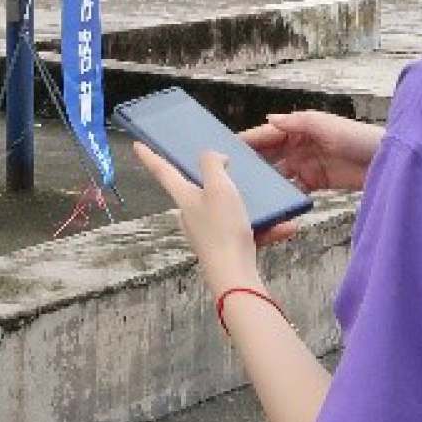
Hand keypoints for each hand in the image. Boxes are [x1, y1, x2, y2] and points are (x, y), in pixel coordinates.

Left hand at [132, 142, 264, 294]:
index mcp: (184, 196)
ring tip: (273, 204)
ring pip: (228, 210)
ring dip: (250, 207)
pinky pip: (243, 229)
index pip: (163, 170)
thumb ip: (213, 164)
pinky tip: (285, 227)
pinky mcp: (223, 247)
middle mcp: (191, 214)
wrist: (233, 277)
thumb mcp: (219, 188)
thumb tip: (214, 158)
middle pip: (197, 189)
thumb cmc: (223, 229)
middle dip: (214, 180)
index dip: (150, 155)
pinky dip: (263, 227)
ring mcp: (206, 232)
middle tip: (227, 168)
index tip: (136, 144)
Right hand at [239, 111, 382, 193]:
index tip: (228, 149)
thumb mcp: (327, 125)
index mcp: (300, 127)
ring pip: (279, 173)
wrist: (387, 162)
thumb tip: (269, 119)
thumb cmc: (358, 138)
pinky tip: (273, 202)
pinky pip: (295, 188)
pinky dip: (284, 194)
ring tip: (247, 191)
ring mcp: (308, 164)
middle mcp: (300, 145)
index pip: (268, 134)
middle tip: (231, 175)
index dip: (249, 140)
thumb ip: (298, 122)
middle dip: (252, 162)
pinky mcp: (317, 182)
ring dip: (266, 180)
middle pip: (270, 154)